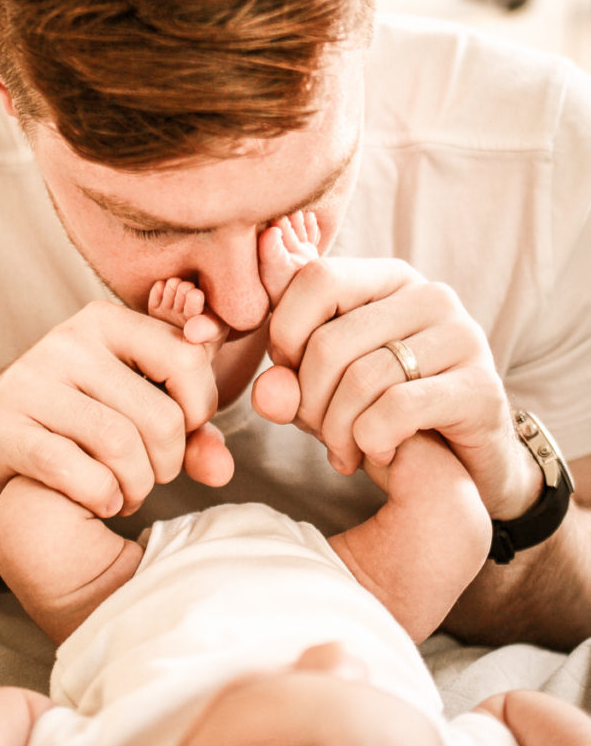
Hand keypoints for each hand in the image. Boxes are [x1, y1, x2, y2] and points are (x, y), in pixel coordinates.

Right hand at [0, 300, 232, 518]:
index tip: (185, 431)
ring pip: (122, 446)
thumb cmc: (78, 421)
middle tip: (153, 476)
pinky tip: (101, 501)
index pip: (189, 357)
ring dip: (138, 487)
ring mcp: (31, 383)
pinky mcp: (4, 429)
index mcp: (107, 321)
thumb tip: (223, 469)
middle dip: (169, 462)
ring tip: (129, 493)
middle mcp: (69, 342)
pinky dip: (101, 497)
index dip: (200, 408)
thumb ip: (190, 429)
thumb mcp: (136, 408)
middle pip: (161, 415)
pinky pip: (76, 470)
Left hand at [253, 255, 535, 517]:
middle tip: (318, 433)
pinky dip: (372, 441)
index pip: (316, 278)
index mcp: (388, 278)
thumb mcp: (328, 391)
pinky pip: (397, 410)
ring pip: (361, 380)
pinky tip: (379, 455)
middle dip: (309, 402)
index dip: (286, 335)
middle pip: (330, 342)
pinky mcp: (481, 388)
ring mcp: (463, 338)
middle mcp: (431, 296)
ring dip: (338, 432)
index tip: (293, 379)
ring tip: (345, 453)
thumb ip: (289, 380)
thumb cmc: (385, 417)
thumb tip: (265, 390)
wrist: (464, 467)